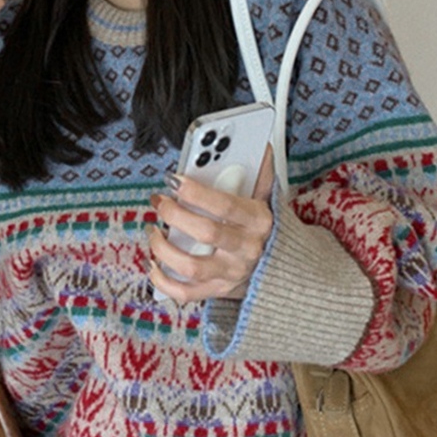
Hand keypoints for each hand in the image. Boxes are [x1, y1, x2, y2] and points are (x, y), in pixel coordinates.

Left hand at [148, 145, 274, 302]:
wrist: (283, 267)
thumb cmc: (264, 226)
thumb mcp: (267, 198)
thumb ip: (259, 173)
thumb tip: (262, 143)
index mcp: (259, 222)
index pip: (226, 206)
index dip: (197, 193)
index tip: (174, 180)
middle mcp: (246, 250)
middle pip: (205, 233)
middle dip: (174, 214)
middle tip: (159, 201)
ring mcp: (230, 274)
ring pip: (190, 266)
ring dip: (163, 248)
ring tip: (153, 231)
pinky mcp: (217, 290)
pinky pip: (185, 293)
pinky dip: (162, 281)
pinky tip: (152, 264)